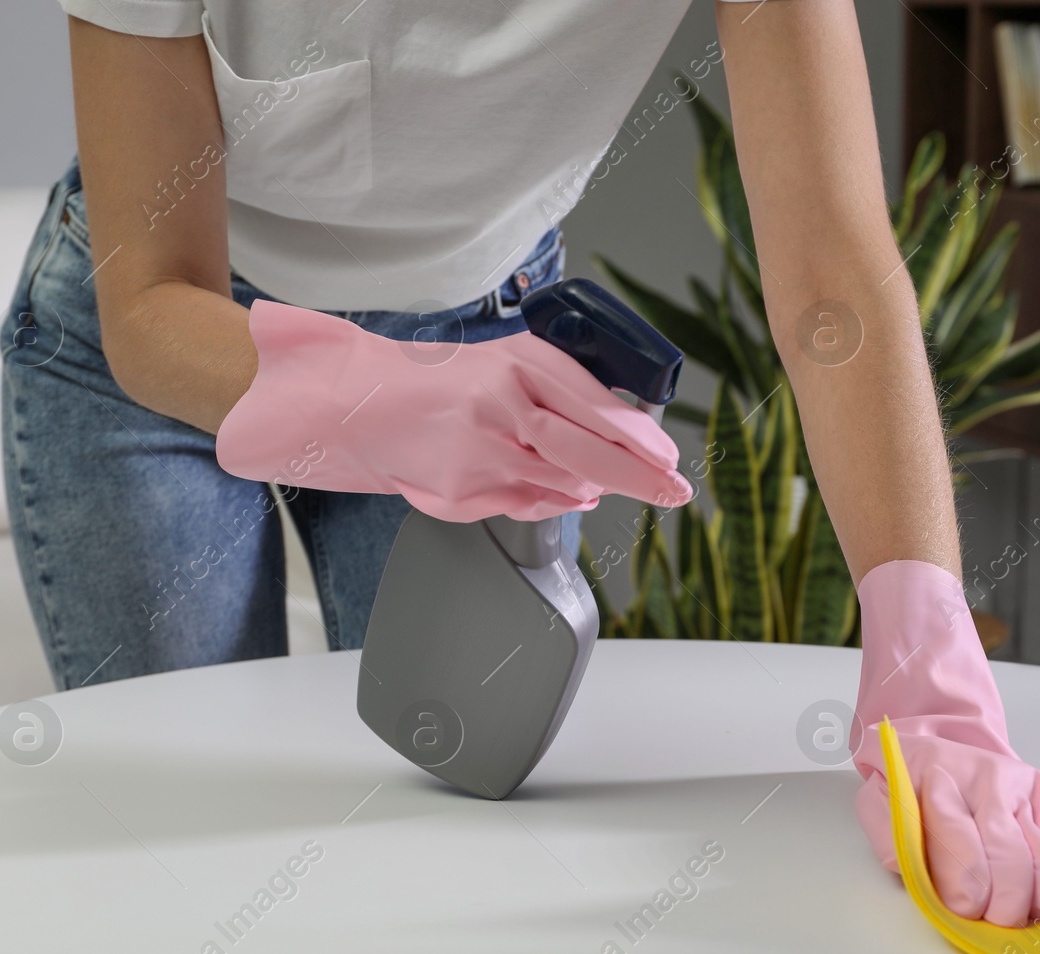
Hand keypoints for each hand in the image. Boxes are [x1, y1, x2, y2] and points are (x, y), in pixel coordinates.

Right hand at [216, 299, 693, 521]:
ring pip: (560, 485)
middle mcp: (500, 403)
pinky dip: (546, 501)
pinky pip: (526, 505)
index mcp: (518, 362)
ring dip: (586, 488)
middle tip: (675, 492)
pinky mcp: (463, 490)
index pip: (596, 406)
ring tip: (592, 481)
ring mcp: (480, 451)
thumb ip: (562, 394)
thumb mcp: (508, 364)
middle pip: (587, 452)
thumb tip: (622, 437)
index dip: (640, 440)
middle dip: (640, 478)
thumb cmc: (443, 381)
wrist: (364, 403)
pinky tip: (542, 486)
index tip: (669, 459)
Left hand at [849, 560, 1039, 926]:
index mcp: (940, 782)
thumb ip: (888, 836)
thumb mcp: (877, 800)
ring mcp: (1023, 790)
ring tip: (1028, 917)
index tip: (964, 910)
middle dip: (1007, 904)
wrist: (936, 738)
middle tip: (997, 922)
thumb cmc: (907, 781)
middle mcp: (988, 782)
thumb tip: (912, 873)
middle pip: (1012, 860)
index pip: (964, 846)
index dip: (967, 889)